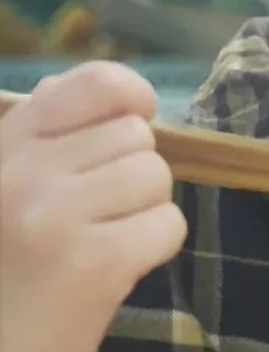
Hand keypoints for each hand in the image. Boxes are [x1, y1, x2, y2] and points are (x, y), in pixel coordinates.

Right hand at [0, 63, 186, 351]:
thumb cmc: (1, 263)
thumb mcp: (3, 180)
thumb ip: (43, 133)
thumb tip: (102, 89)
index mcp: (8, 141)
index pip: (99, 83)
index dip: (132, 100)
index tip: (132, 122)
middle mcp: (26, 169)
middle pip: (138, 138)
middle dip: (130, 175)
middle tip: (95, 214)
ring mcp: (58, 214)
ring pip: (156, 178)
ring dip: (143, 211)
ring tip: (101, 240)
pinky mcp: (94, 261)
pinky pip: (168, 224)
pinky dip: (153, 247)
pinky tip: (114, 268)